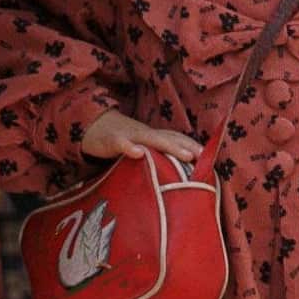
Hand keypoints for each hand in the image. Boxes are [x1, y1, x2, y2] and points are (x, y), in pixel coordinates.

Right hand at [81, 109, 202, 163]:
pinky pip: (121, 143)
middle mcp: (144, 133)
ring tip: (185, 156)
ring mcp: (128, 135)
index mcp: (150, 136)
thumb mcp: (136, 146)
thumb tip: (171, 173)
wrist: (91, 125)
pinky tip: (138, 153)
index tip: (207, 155)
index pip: (174, 137)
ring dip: (168, 145)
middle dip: (186, 146)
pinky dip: (129, 147)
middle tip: (202, 156)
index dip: (191, 144)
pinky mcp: (111, 140)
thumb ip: (152, 156)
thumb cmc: (118, 139)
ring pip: (150, 138)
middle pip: (168, 137)